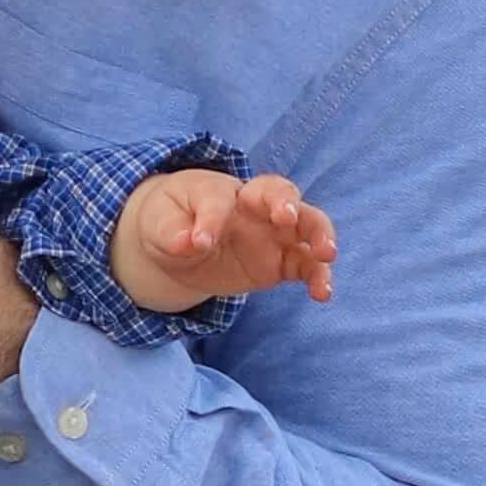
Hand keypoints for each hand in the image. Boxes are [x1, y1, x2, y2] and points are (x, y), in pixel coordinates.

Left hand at [112, 166, 337, 313]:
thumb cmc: (171, 221)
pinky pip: (305, 265)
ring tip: (325, 254)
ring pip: (306, 224)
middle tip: (287, 217)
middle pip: (280, 192)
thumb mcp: (159, 225)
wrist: (181, 242)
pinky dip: (317, 276)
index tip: (199, 242)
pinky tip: (322, 293)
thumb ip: (172, 231)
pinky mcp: (281, 261)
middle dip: (286, 202)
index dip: (211, 219)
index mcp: (219, 191)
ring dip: (319, 235)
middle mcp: (254, 206)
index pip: (220, 198)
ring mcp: (272, 233)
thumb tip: (186, 242)